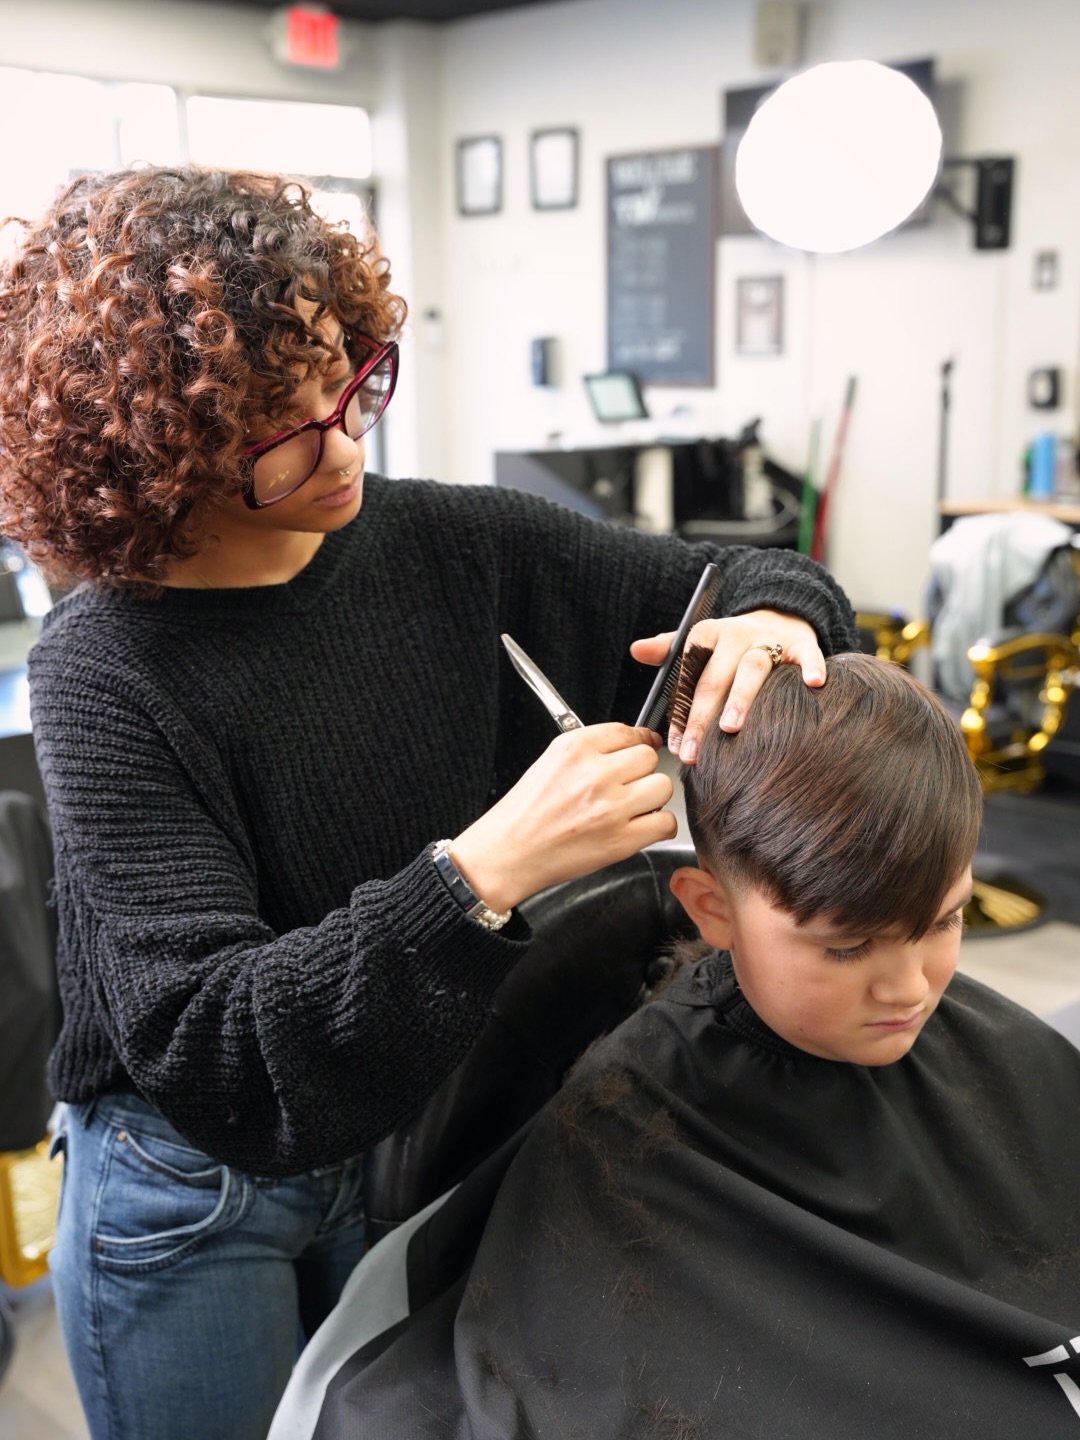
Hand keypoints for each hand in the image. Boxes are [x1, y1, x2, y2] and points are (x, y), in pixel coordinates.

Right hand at [449, 723, 675, 913]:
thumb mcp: (551, 761)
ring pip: (662, 787)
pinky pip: (665, 822)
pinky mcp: (621, 840)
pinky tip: (640, 827)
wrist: (510, 851)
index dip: (637, 742)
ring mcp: (611, 808)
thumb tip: (636, 741)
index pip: (628, 732)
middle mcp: (595, 774)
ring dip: (652, 797)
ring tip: (632, 807)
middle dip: (641, 772)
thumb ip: (591, 749)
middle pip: (649, 758)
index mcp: (575, 749)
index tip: (640, 748)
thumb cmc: (526, 812)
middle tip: (626, 786)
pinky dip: (658, 825)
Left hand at [630, 609, 825, 763]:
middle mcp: (736, 635)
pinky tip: (813, 684)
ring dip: (741, 698)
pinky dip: (811, 667)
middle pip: (714, 678)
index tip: (674, 746)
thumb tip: (636, 650)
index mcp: (707, 635)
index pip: (687, 677)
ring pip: (753, 668)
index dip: (679, 713)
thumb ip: (669, 649)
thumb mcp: (702, 642)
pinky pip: (807, 654)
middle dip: (701, 717)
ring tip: (731, 727)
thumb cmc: (733, 643)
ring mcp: (769, 640)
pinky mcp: (801, 643)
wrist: (779, 616)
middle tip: (693, 751)